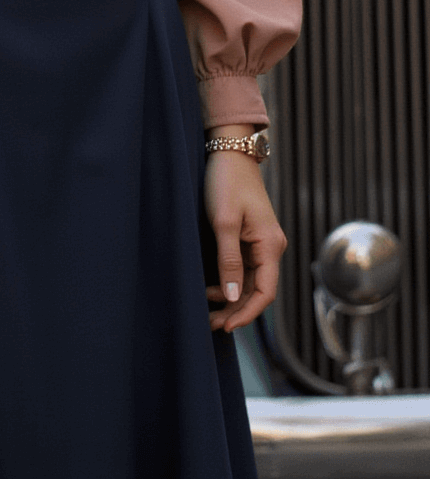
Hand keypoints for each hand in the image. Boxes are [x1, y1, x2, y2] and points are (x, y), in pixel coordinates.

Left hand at [204, 134, 286, 333]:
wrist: (230, 151)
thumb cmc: (227, 182)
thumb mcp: (224, 222)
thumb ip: (229, 261)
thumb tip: (233, 297)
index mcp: (270, 245)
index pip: (265, 292)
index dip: (247, 313)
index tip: (226, 326)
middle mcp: (271, 247)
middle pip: (259, 291)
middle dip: (237, 310)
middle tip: (211, 324)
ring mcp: (262, 243)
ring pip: (251, 282)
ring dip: (232, 299)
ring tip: (208, 311)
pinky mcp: (251, 238)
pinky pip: (245, 269)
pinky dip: (231, 283)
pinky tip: (213, 289)